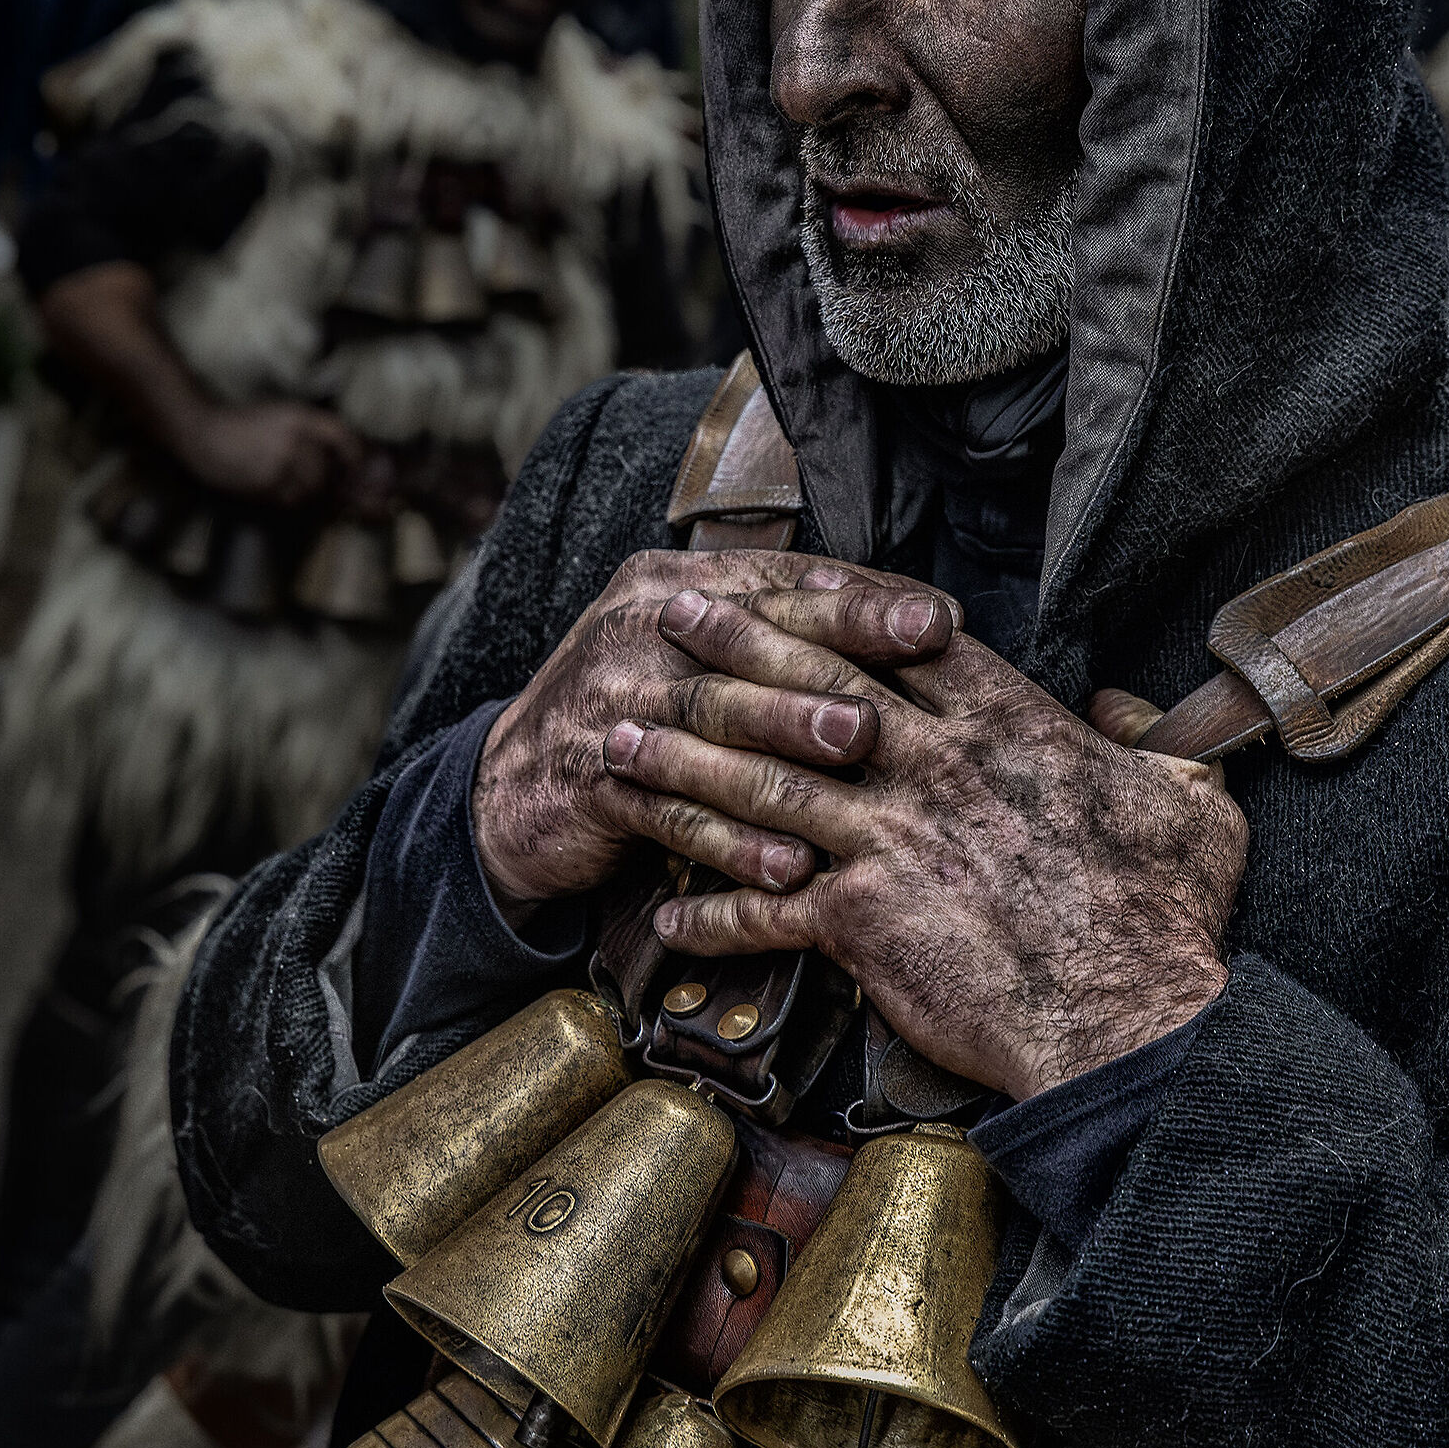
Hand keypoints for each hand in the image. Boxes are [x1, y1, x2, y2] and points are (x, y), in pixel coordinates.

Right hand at [175, 402, 361, 504]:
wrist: (203, 433)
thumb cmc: (241, 424)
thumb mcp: (280, 414)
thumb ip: (309, 431)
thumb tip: (341, 454)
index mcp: (299, 416)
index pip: (341, 435)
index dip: (354, 452)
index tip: (355, 463)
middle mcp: (294, 439)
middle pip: (325, 470)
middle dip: (321, 479)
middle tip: (310, 479)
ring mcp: (280, 463)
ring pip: (309, 488)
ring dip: (303, 490)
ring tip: (283, 479)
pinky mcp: (265, 483)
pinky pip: (288, 499)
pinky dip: (284, 497)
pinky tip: (268, 484)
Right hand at [472, 552, 955, 918]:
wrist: (509, 790)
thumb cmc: (636, 717)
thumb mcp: (695, 655)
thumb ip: (777, 630)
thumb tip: (900, 610)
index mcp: (673, 586)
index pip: (778, 582)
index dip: (861, 600)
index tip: (939, 619)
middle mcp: (640, 631)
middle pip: (750, 640)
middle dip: (835, 657)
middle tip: (913, 664)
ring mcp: (613, 704)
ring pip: (714, 717)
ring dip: (789, 737)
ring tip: (859, 753)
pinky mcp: (592, 782)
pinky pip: (675, 812)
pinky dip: (736, 841)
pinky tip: (792, 865)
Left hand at [615, 588, 1246, 1099]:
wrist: (1127, 1018)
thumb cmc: (1164, 918)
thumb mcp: (1189, 809)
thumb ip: (1151, 751)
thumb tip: (1127, 719)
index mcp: (1006, 726)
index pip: (899, 642)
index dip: (832, 605)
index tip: (784, 579)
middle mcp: (933, 766)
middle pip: (807, 686)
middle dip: (728, 645)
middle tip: (668, 618)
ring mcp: (890, 837)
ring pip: (760, 782)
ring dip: (680, 763)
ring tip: (618, 743)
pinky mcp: (862, 918)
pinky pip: (763, 908)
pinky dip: (709, 913)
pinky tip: (666, 915)